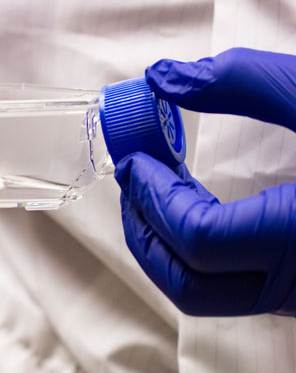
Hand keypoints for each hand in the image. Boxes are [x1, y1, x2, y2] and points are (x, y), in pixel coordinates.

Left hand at [115, 48, 295, 315]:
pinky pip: (231, 289)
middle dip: (143, 231)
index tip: (135, 158)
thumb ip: (241, 82)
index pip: (200, 239)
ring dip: (162, 247)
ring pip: (205, 297)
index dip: (153, 199)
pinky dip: (194, 254)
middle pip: (187, 284)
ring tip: (150, 191)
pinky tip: (191, 209)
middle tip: (131, 179)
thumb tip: (161, 75)